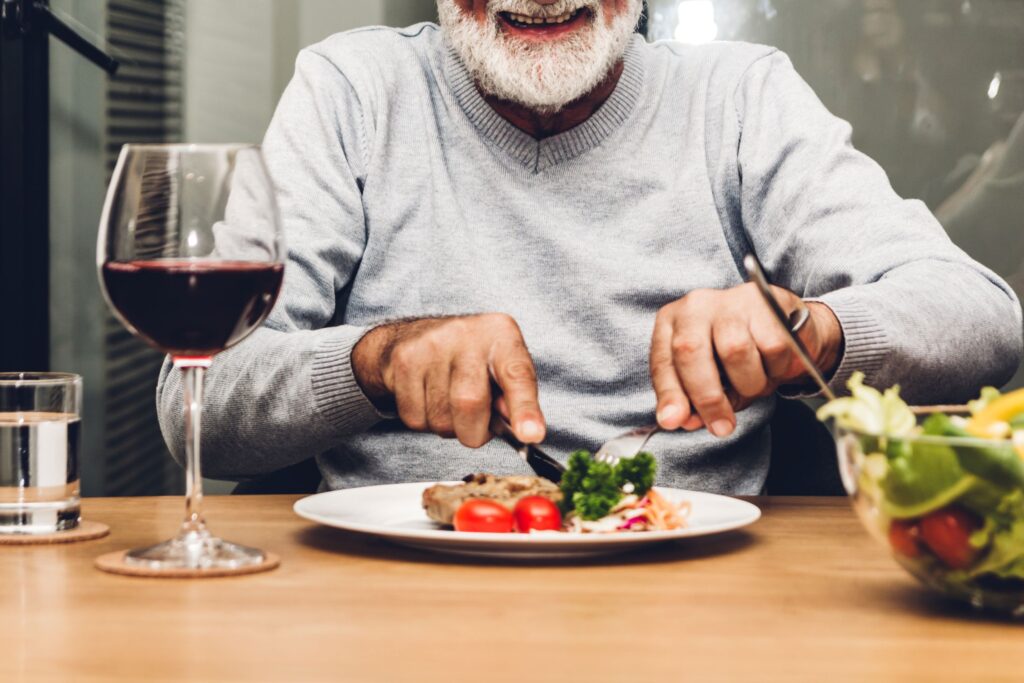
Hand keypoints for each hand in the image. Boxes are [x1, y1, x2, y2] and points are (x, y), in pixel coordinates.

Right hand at [352, 314, 544, 446]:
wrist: (416, 337)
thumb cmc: (471, 360)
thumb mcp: (502, 367)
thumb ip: (516, 397)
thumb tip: (524, 431)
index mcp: (502, 335)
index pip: (517, 375)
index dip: (525, 408)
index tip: (531, 435)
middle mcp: (466, 335)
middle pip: (470, 403)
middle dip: (475, 431)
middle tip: (477, 425)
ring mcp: (430, 346)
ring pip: (440, 419)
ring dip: (449, 427)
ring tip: (450, 403)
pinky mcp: (403, 361)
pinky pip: (415, 419)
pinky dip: (425, 423)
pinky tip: (429, 399)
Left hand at [649, 283, 842, 437]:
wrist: (781, 322)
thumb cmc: (735, 352)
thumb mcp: (706, 376)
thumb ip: (692, 399)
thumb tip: (685, 421)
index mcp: (671, 324)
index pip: (663, 362)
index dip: (668, 394)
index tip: (672, 421)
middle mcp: (696, 306)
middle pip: (691, 352)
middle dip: (707, 397)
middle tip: (722, 426)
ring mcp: (730, 301)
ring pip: (735, 351)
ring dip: (749, 384)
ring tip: (754, 384)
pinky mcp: (767, 302)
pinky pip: (772, 347)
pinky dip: (776, 369)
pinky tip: (773, 365)